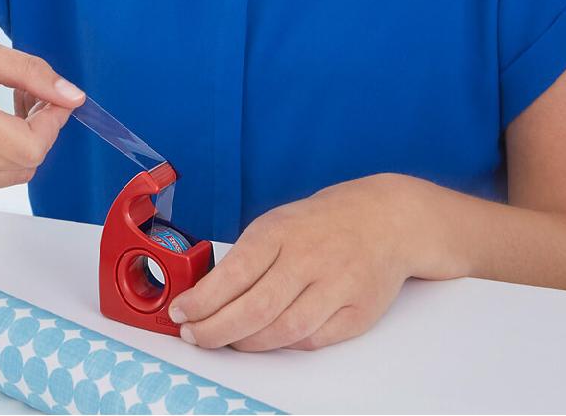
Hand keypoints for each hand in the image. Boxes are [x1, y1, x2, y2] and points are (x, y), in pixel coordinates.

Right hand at [0, 38, 84, 198]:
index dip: (52, 124)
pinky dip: (6, 156)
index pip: (29, 146)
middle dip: (43, 131)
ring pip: (17, 174)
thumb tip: (75, 98)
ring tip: (9, 111)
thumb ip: (33, 73)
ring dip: (26, 144)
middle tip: (30, 98)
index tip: (51, 98)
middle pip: (28, 162)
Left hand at [168, 174, 419, 351]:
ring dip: (246, 343)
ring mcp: (337, 286)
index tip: (180, 313)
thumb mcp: (276, 223)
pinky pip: (312, 341)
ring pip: (283, 331)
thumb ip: (246, 258)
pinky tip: (266, 339)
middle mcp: (309, 259)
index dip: (202, 300)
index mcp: (281, 232)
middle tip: (194, 336)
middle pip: (256, 309)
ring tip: (226, 339)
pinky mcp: (358, 312)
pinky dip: (283, 345)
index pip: (234, 274)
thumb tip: (204, 297)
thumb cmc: (320, 224)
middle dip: (216, 330)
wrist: (385, 219)